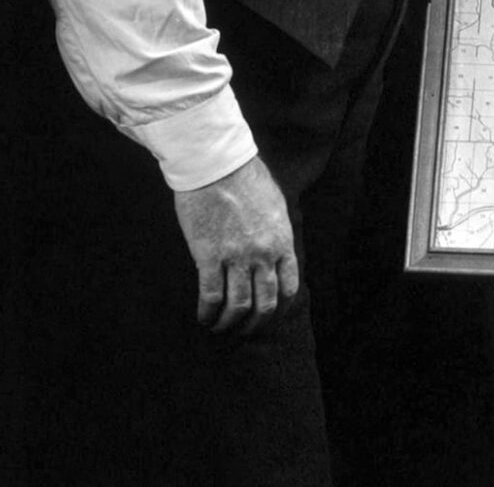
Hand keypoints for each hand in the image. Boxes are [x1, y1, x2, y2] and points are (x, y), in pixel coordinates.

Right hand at [172, 155, 300, 334]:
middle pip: (265, 303)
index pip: (289, 287)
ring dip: (230, 323)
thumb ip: (276, 232)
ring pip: (238, 305)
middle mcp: (263, 254)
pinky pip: (211, 295)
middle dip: (256, 323)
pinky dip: (208, 313)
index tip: (269, 314)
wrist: (216, 162)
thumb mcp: (274, 204)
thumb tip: (273, 250)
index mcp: (282, 241)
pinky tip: (203, 317)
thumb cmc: (244, 176)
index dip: (279, 307)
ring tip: (220, 328)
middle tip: (245, 330)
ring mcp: (236, 257)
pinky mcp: (209, 256)